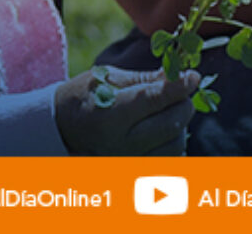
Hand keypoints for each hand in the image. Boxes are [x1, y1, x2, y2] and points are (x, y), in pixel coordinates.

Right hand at [55, 67, 200, 154]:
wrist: (59, 132)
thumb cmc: (83, 98)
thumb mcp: (106, 79)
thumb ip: (145, 79)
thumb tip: (180, 75)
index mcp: (109, 116)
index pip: (155, 99)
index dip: (179, 86)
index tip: (192, 76)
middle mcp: (120, 145)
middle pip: (170, 125)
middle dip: (183, 104)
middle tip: (181, 92)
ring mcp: (128, 164)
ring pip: (174, 147)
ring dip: (180, 125)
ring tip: (169, 111)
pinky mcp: (133, 176)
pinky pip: (168, 164)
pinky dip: (173, 145)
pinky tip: (163, 132)